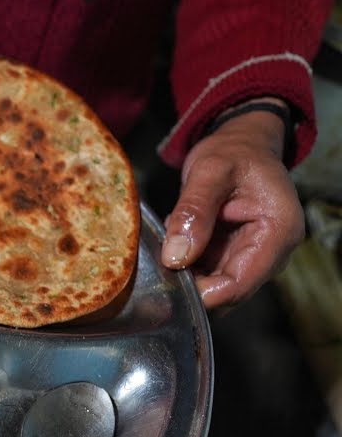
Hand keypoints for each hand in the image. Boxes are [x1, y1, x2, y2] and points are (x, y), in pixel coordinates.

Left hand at [160, 101, 303, 311]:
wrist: (243, 144)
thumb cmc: (233, 152)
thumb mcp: (209, 171)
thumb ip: (193, 211)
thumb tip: (176, 257)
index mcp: (279, 232)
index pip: (239, 284)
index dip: (202, 292)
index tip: (166, 280)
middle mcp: (273, 252)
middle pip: (227, 293)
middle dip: (191, 284)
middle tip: (158, 261)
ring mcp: (255, 256)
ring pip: (215, 287)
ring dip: (187, 273)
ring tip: (172, 238)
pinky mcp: (237, 256)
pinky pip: (209, 273)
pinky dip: (188, 263)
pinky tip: (178, 238)